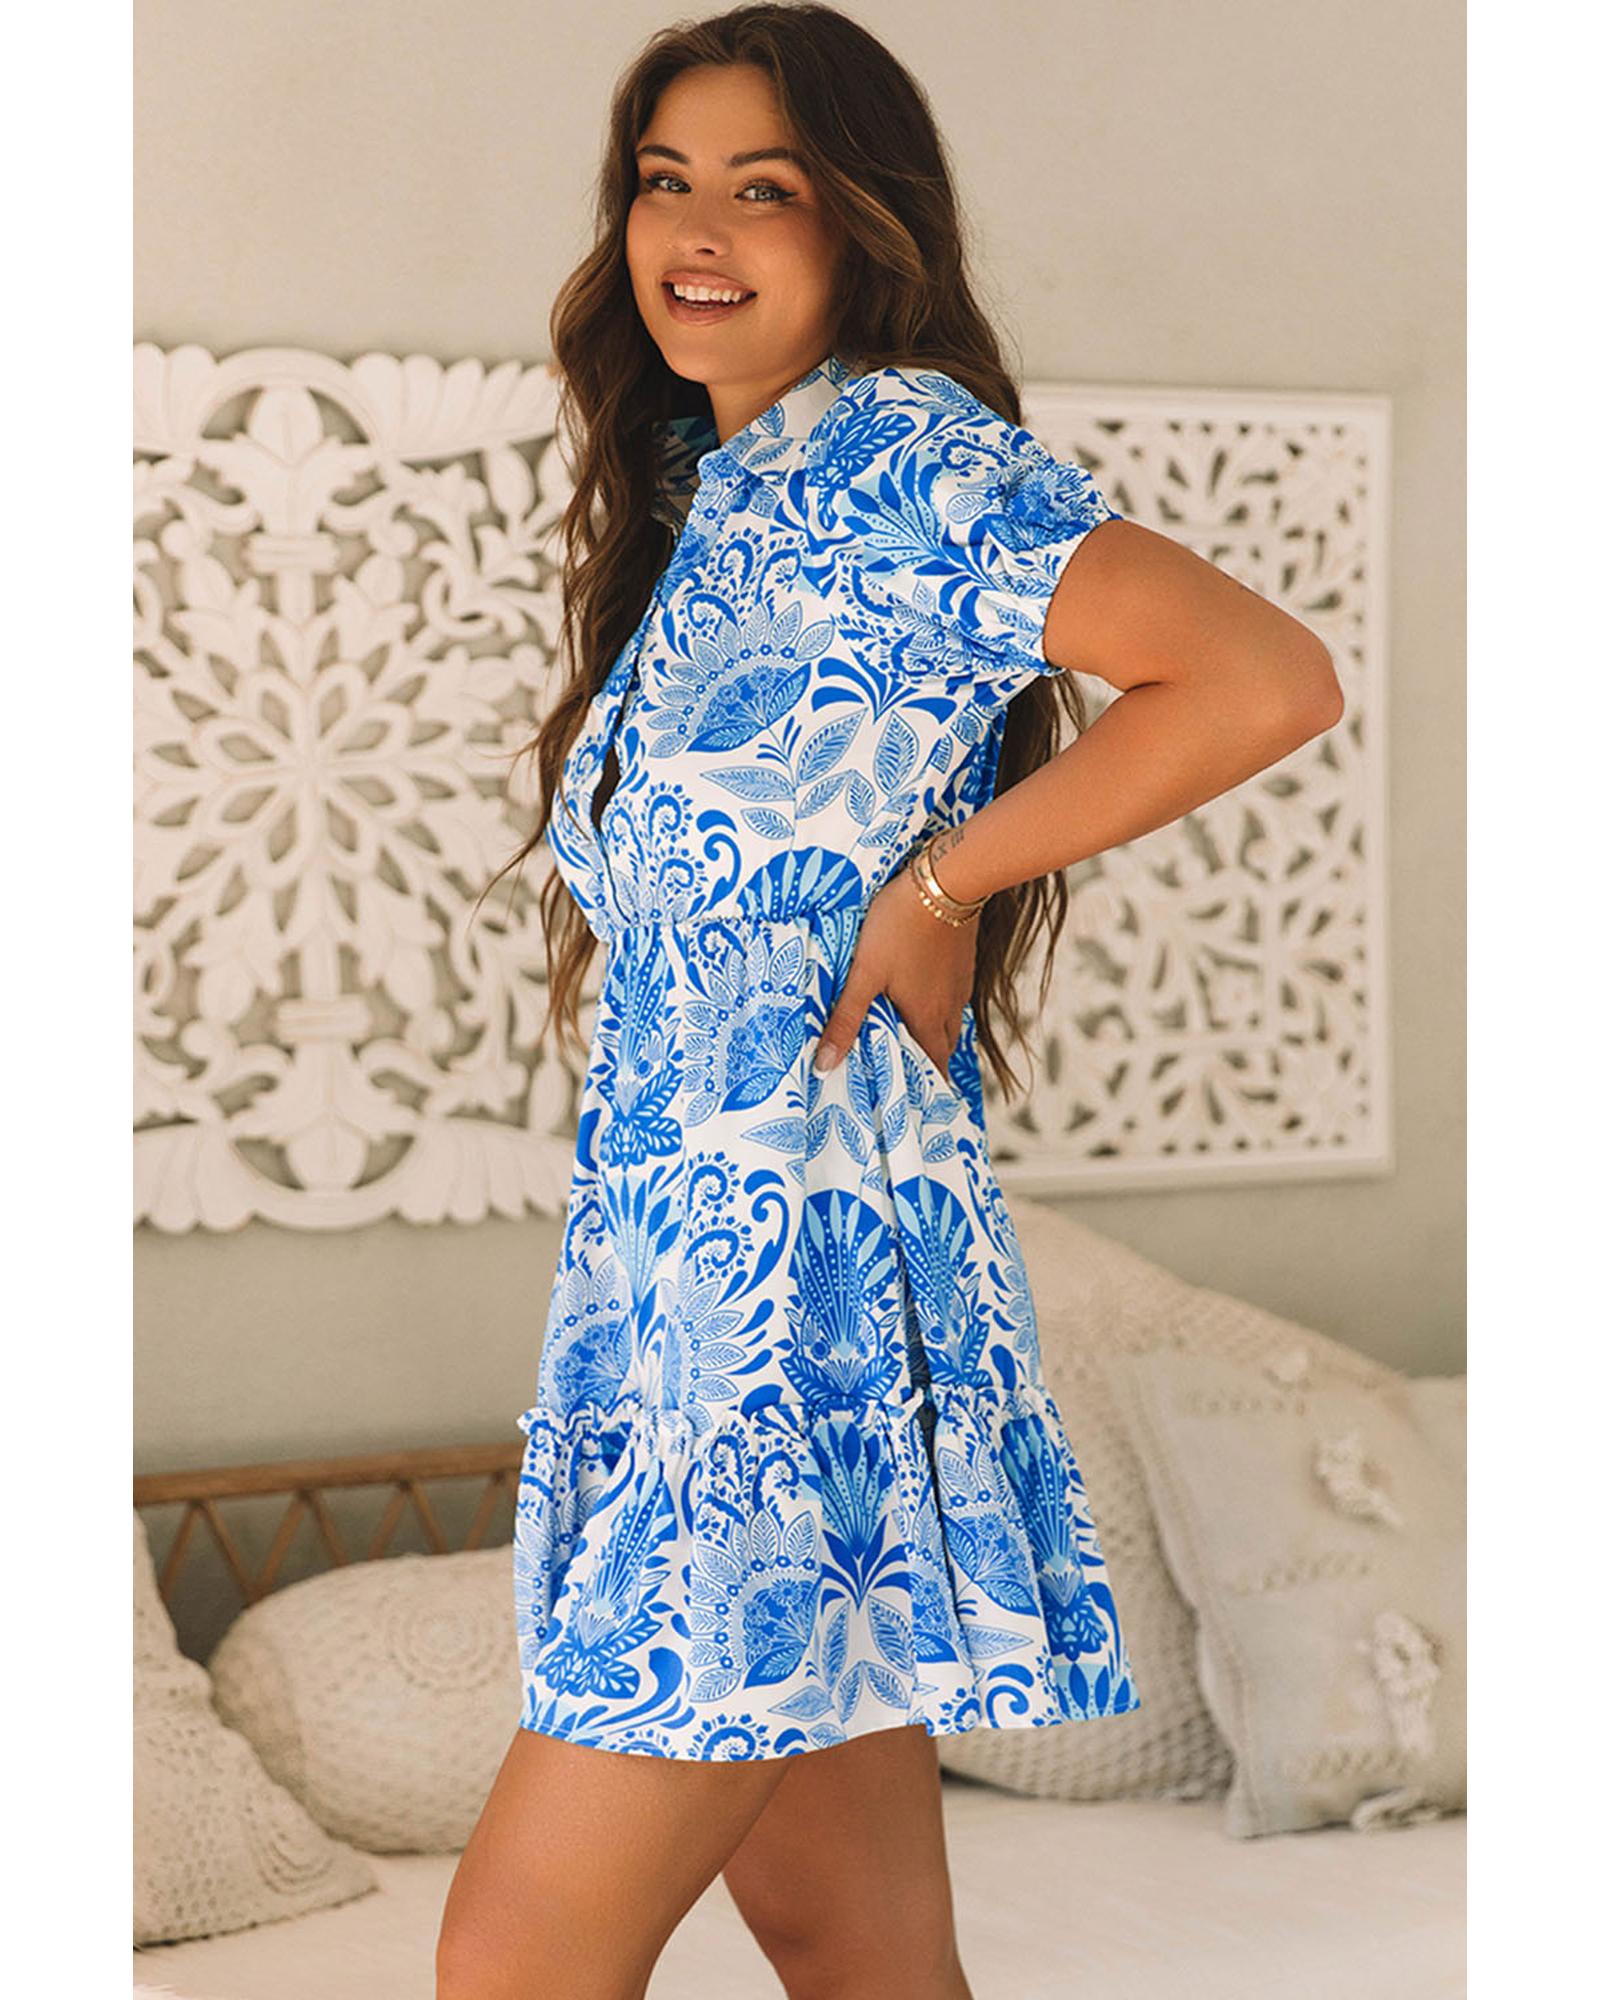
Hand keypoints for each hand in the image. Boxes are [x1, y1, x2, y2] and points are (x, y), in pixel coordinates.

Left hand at [813, 861, 978, 1082]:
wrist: (945, 881)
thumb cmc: (899, 928)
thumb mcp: (865, 974)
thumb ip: (845, 1018)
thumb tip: (826, 1065)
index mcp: (926, 1016)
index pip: (933, 1066)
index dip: (928, 1087)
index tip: (922, 1105)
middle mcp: (949, 1005)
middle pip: (943, 1046)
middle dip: (930, 1064)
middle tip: (911, 1075)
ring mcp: (959, 981)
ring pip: (950, 1020)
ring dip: (936, 1035)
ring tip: (915, 1040)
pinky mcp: (963, 960)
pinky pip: (954, 996)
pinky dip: (941, 1007)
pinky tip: (926, 996)